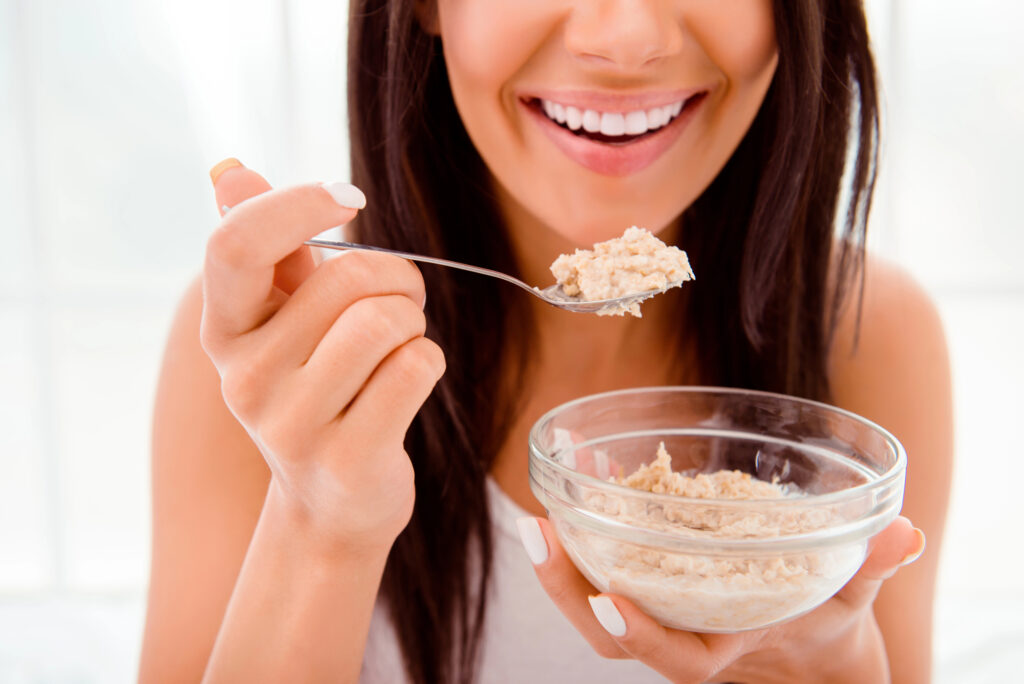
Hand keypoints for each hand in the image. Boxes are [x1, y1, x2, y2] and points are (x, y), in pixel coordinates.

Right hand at [200, 160, 444, 551]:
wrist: (330, 503)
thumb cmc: (315, 389)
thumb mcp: (281, 320)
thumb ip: (266, 247)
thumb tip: (234, 171)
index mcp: (223, 330)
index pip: (236, 245)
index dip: (296, 205)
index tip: (348, 197)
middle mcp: (244, 377)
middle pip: (348, 279)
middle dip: (396, 278)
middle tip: (400, 302)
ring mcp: (291, 425)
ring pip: (386, 322)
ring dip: (413, 322)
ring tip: (400, 345)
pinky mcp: (347, 459)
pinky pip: (414, 366)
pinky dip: (428, 360)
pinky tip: (409, 383)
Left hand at [517, 515, 924, 682]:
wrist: (803, 649)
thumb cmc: (825, 625)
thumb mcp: (851, 601)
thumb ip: (871, 568)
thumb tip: (905, 532)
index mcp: (722, 648)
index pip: (675, 657)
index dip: (641, 635)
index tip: (609, 605)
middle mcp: (679, 632)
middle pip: (608, 631)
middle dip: (567, 586)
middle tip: (536, 532)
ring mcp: (660, 609)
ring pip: (595, 597)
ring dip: (563, 556)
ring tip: (539, 503)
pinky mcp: (653, 582)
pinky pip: (609, 561)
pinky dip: (590, 524)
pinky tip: (583, 472)